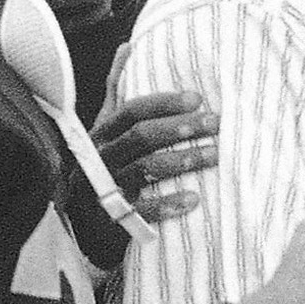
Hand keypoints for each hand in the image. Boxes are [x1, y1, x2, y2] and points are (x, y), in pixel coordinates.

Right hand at [92, 88, 215, 221]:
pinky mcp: (112, 219)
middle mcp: (101, 159)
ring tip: (216, 154)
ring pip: (146, 168)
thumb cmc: (112, 173)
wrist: (88, 228)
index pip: (132, 112)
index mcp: (101, 136)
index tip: (198, 99)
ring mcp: (105, 189)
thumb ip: (127, 114)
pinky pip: (142, 210)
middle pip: (141, 136)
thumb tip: (144, 75)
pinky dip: (168, 203)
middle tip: (216, 123)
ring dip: (183, 159)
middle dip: (180, 127)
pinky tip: (194, 198)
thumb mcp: (112, 142)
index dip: (164, 103)